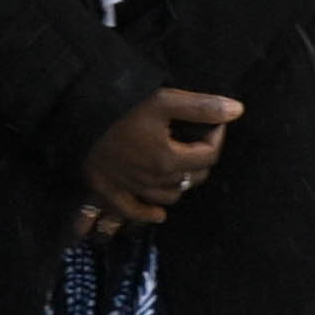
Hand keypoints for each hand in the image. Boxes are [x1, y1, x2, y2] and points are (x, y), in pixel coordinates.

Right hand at [77, 86, 239, 226]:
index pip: (210, 155)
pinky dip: (149, 214)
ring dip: (181, 183)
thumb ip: (201, 107)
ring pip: (171, 196)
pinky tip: (159, 213)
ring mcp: (133, 190)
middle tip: (196, 139)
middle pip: (194, 177)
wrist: (76, 120)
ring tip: (180, 165)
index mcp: (169, 159)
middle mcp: (155, 181)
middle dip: (201, 158)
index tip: (214, 123)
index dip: (218, 137)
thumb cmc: (120, 108)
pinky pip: (136, 213)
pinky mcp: (111, 194)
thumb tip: (238, 110)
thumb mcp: (163, 100)